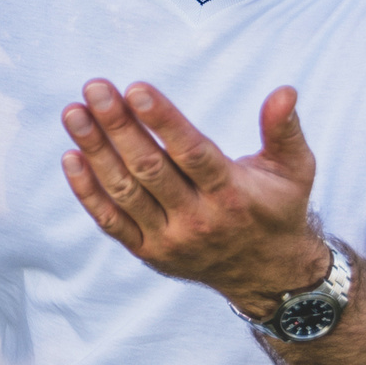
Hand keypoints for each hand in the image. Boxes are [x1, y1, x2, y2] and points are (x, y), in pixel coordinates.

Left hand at [60, 80, 328, 312]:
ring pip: (125, 192)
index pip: (192, 154)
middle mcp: (199, 219)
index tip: (136, 90)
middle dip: (118, 126)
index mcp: (232, 194)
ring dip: (95, 151)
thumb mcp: (294, 170)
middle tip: (95, 88)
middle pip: (150, 169)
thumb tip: (285, 91)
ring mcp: (170, 240)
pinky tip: (72, 156)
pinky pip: (111, 222)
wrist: (268, 276)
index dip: (163, 121)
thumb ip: (284, 129)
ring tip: (74, 113)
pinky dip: (88, 191)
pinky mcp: (149, 253)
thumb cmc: (277, 210)